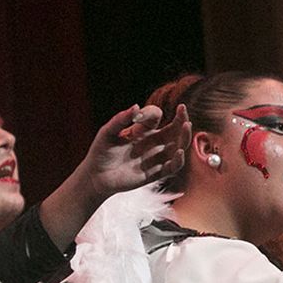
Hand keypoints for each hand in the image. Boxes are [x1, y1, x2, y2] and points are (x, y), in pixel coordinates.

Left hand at [75, 103, 190, 199]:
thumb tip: (136, 106)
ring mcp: (155, 158)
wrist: (96, 176)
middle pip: (173, 130)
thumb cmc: (100, 153)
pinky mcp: (155, 174)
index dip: (150, 113)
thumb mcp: (107, 132)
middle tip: (183, 111)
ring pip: (178, 147)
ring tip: (187, 126)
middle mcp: (152, 143)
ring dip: (184, 137)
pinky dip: (178, 160)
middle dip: (181, 120)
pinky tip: (180, 151)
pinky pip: (172, 167)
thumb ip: (120, 119)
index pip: (155, 116)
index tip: (137, 116)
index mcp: (141, 130)